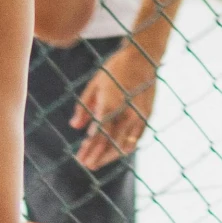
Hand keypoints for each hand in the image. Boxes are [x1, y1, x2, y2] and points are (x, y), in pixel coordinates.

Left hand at [71, 41, 158, 168]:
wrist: (142, 57)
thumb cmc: (114, 69)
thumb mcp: (94, 85)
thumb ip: (84, 107)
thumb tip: (75, 127)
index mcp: (110, 105)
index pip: (98, 135)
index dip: (89, 149)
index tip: (80, 158)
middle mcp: (126, 113)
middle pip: (110, 143)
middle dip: (97, 156)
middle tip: (87, 165)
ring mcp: (138, 116)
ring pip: (124, 144)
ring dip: (111, 155)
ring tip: (99, 162)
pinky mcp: (147, 116)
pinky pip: (136, 138)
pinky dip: (125, 147)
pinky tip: (116, 152)